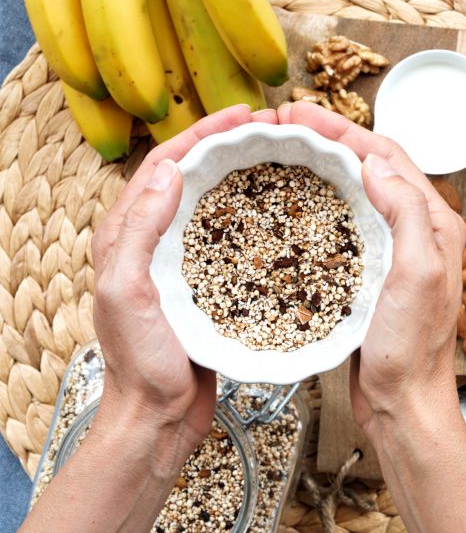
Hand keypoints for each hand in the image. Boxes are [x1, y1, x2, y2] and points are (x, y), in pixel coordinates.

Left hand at [91, 105, 277, 474]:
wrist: (158, 415)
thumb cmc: (141, 363)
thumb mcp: (129, 293)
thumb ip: (140, 232)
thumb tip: (166, 172)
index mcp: (124, 236)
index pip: (161, 167)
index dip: (200, 135)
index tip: (241, 117)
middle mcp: (149, 243)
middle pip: (187, 177)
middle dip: (223, 146)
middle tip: (266, 130)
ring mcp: (177, 262)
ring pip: (208, 203)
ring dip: (236, 175)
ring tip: (274, 158)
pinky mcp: (202, 284)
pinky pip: (224, 237)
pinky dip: (246, 216)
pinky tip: (274, 214)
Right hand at [277, 101, 465, 442]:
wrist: (403, 401)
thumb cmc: (412, 348)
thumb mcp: (418, 275)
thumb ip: (404, 212)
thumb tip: (371, 162)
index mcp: (432, 221)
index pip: (387, 155)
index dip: (342, 129)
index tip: (298, 115)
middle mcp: (414, 229)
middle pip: (369, 166)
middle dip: (327, 138)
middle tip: (281, 125)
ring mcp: (390, 250)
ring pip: (354, 191)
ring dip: (321, 166)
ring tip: (282, 152)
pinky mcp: (368, 272)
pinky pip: (343, 223)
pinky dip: (318, 203)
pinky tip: (293, 204)